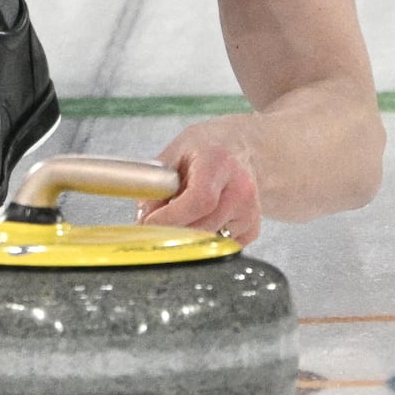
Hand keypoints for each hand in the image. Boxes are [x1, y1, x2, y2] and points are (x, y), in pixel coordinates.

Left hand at [135, 122, 262, 242]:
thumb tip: (142, 219)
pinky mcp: (252, 229)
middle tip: (154, 224)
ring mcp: (250, 211)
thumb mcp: (173, 154)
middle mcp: (241, 188)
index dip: (172, 217)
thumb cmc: (204, 149)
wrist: (240, 148)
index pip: (199, 201)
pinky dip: (203, 239)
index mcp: (218, 163)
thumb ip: (155, 184)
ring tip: (181, 212)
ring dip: (187, 235)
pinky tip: (201, 217)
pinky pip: (218, 246)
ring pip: (208, 241)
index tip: (149, 223)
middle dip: (173, 230)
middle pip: (202, 226)